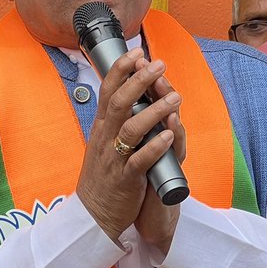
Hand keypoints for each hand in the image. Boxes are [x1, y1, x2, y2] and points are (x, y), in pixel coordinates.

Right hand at [76, 50, 185, 252]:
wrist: (93, 215)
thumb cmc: (103, 178)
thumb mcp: (103, 143)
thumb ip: (114, 121)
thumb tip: (127, 93)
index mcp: (101, 128)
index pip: (107, 92)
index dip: (121, 70)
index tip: (136, 52)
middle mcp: (105, 140)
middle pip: (119, 103)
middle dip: (139, 81)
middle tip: (159, 64)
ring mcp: (114, 159)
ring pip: (131, 129)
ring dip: (154, 111)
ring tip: (174, 97)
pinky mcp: (125, 180)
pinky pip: (139, 160)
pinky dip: (155, 146)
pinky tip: (169, 135)